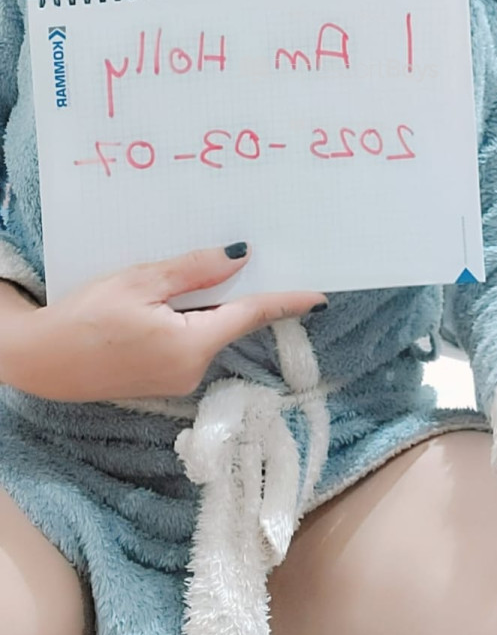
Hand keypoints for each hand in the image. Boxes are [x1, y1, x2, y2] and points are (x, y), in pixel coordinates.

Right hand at [2, 246, 327, 403]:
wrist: (38, 361)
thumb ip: (194, 271)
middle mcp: (193, 369)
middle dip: (241, 292)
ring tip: (207, 267)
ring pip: (208, 331)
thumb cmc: (83, 317)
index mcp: (192, 345)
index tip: (320, 295)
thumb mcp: (140, 281)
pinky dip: (192, 318)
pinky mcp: (160, 380)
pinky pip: (190, 342)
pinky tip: (178, 297)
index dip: (286, 302)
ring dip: (211, 304)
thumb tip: (241, 256)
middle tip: (260, 255)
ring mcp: (176, 380)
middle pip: (230, 321)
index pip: (251, 315)